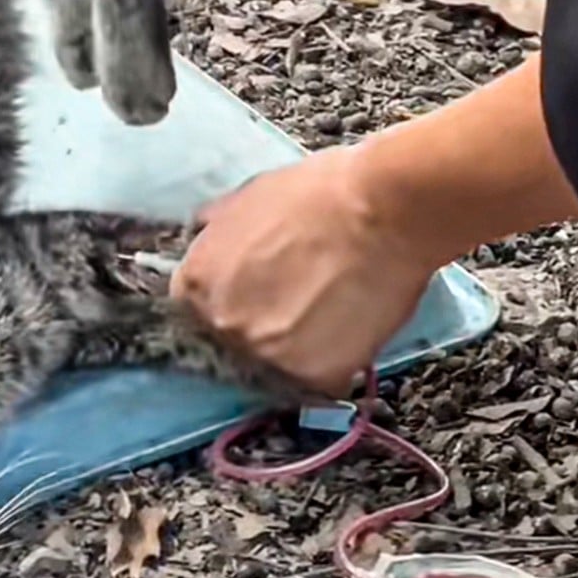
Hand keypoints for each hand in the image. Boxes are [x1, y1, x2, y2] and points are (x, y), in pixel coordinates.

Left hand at [170, 145, 436, 396]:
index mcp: (196, 286)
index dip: (225, 310)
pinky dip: (331, 367)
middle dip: (256, 333)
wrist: (384, 208)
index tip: (249, 305)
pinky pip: (316, 384)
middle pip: (230, 347)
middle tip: (295, 309)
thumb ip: (218, 234)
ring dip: (295, 353)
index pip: (193, 318)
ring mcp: (267, 356)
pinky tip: (348, 336)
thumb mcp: (246, 200)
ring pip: (273, 369)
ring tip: (328, 319)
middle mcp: (222, 327)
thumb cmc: (318, 193)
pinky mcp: (315, 376)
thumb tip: (207, 239)